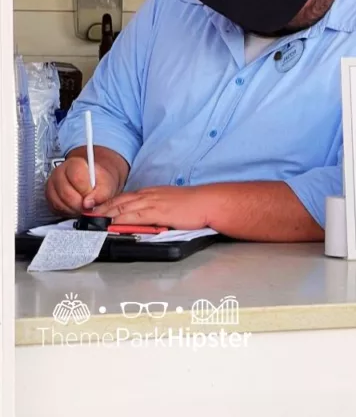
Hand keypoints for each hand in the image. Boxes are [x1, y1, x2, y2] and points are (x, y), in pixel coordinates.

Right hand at [46, 157, 119, 215]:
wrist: (94, 183)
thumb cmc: (100, 181)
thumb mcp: (108, 184)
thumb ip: (102, 193)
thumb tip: (88, 203)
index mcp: (74, 164)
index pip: (76, 177)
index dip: (86, 190)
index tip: (93, 195)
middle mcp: (59, 172)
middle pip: (66, 192)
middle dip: (80, 203)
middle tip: (89, 205)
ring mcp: (52, 184)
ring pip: (59, 202)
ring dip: (74, 209)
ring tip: (84, 206)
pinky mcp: (49, 196)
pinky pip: (55, 208)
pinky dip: (67, 211)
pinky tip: (76, 208)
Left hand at [93, 186, 214, 230]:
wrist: (208, 203)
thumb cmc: (194, 205)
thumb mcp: (171, 204)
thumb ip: (157, 210)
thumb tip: (146, 220)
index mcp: (153, 193)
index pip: (126, 197)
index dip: (109, 203)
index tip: (98, 209)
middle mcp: (150, 195)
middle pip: (120, 200)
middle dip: (102, 208)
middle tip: (87, 215)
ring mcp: (153, 202)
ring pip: (123, 206)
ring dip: (106, 213)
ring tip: (93, 220)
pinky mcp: (158, 212)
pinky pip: (135, 215)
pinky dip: (121, 218)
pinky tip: (111, 223)